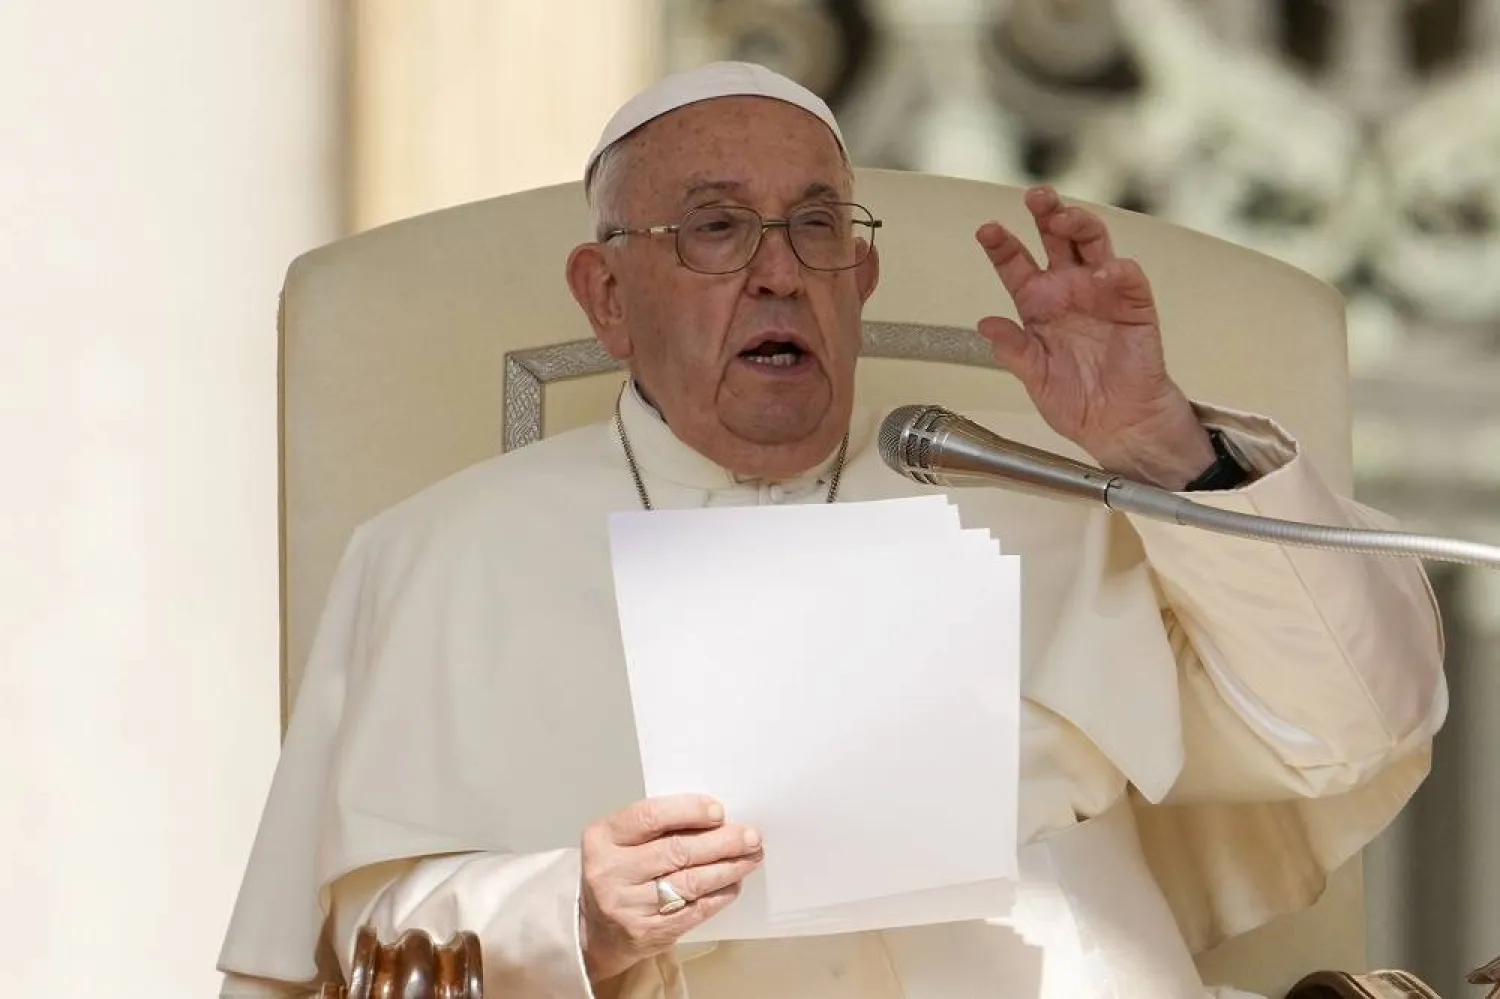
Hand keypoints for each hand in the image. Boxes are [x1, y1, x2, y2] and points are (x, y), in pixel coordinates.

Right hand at [579, 794, 762, 984]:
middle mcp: (611, 872)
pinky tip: (733, 883)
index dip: (689, 811)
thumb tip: (715, 819)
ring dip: (728, 868)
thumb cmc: (617, 874)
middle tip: (750, 836)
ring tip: (751, 857)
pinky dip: (719, 895)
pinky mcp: (648, 933)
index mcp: (602, 838)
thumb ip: (658, 827)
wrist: (595, 930)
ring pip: (690, 882)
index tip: (719, 811)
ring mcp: (628, 906)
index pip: (650, 816)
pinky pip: (694, 910)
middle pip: (676, 851)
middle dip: (721, 842)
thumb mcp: (621, 841)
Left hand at [975, 185, 1214, 489]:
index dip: (1002, 246)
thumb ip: (1013, 351)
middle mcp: (1069, 290)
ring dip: (1081, 224)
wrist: (1118, 427)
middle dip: (1047, 212)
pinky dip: (1119, 271)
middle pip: (1057, 238)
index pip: (1017, 265)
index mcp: (1038, 304)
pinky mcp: (1136, 307)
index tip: (987, 231)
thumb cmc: (1076, 402)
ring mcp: (1103, 294)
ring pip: (1093, 244)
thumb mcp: (1035, 379)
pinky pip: (1129, 280)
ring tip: (1065, 218)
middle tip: (1035, 197)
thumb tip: (985, 324)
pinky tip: (1104, 271)